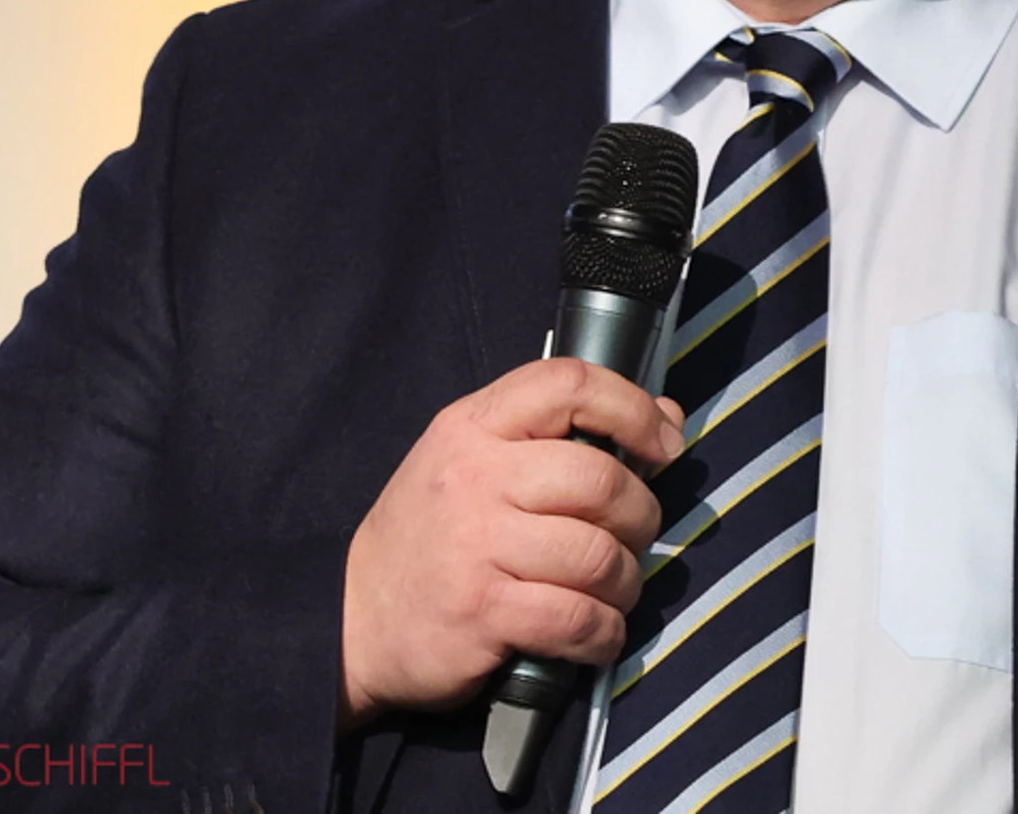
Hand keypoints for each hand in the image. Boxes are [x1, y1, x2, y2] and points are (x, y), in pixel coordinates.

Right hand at [339, 357, 685, 729]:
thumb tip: (666, 418)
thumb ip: (562, 435)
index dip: (633, 408)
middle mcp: (476, 477)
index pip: (570, 384)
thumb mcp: (477, 460)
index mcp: (474, 425)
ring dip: (625, 581)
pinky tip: (595, 633)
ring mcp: (478, 545)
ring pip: (598, 555)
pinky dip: (604, 632)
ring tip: (612, 591)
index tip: (663, 443)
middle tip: (633, 538)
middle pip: (600, 479)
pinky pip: (578, 618)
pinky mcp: (483, 612)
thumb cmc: (430, 534)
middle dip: (640, 515)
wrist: (351, 617)